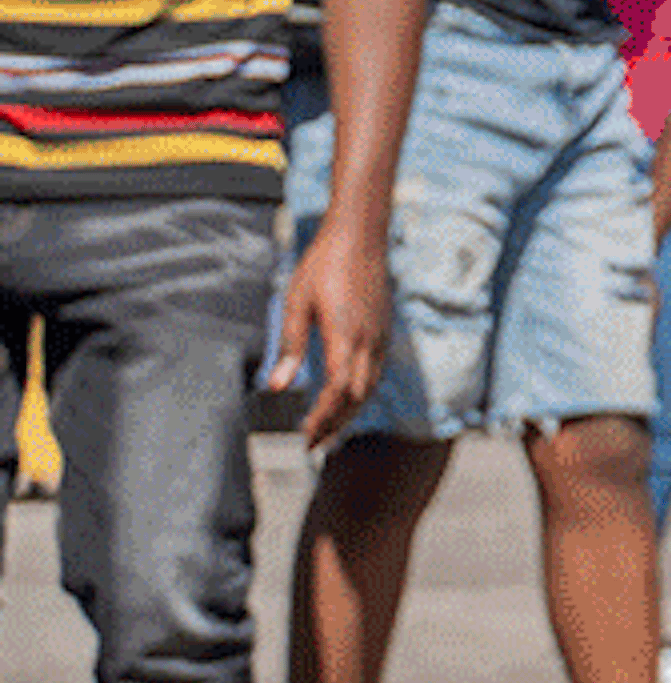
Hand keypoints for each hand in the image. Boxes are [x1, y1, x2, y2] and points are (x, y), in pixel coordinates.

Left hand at [271, 220, 389, 443]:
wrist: (360, 237)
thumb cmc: (324, 265)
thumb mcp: (295, 303)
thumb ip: (290, 348)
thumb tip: (276, 386)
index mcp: (345, 337)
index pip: (337, 392)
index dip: (322, 419)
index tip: (304, 437)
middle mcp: (368, 342)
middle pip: (356, 399)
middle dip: (335, 424)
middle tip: (312, 445)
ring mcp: (379, 338)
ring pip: (369, 389)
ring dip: (349, 413)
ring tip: (328, 429)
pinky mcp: (382, 332)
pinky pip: (374, 374)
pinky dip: (360, 395)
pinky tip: (346, 399)